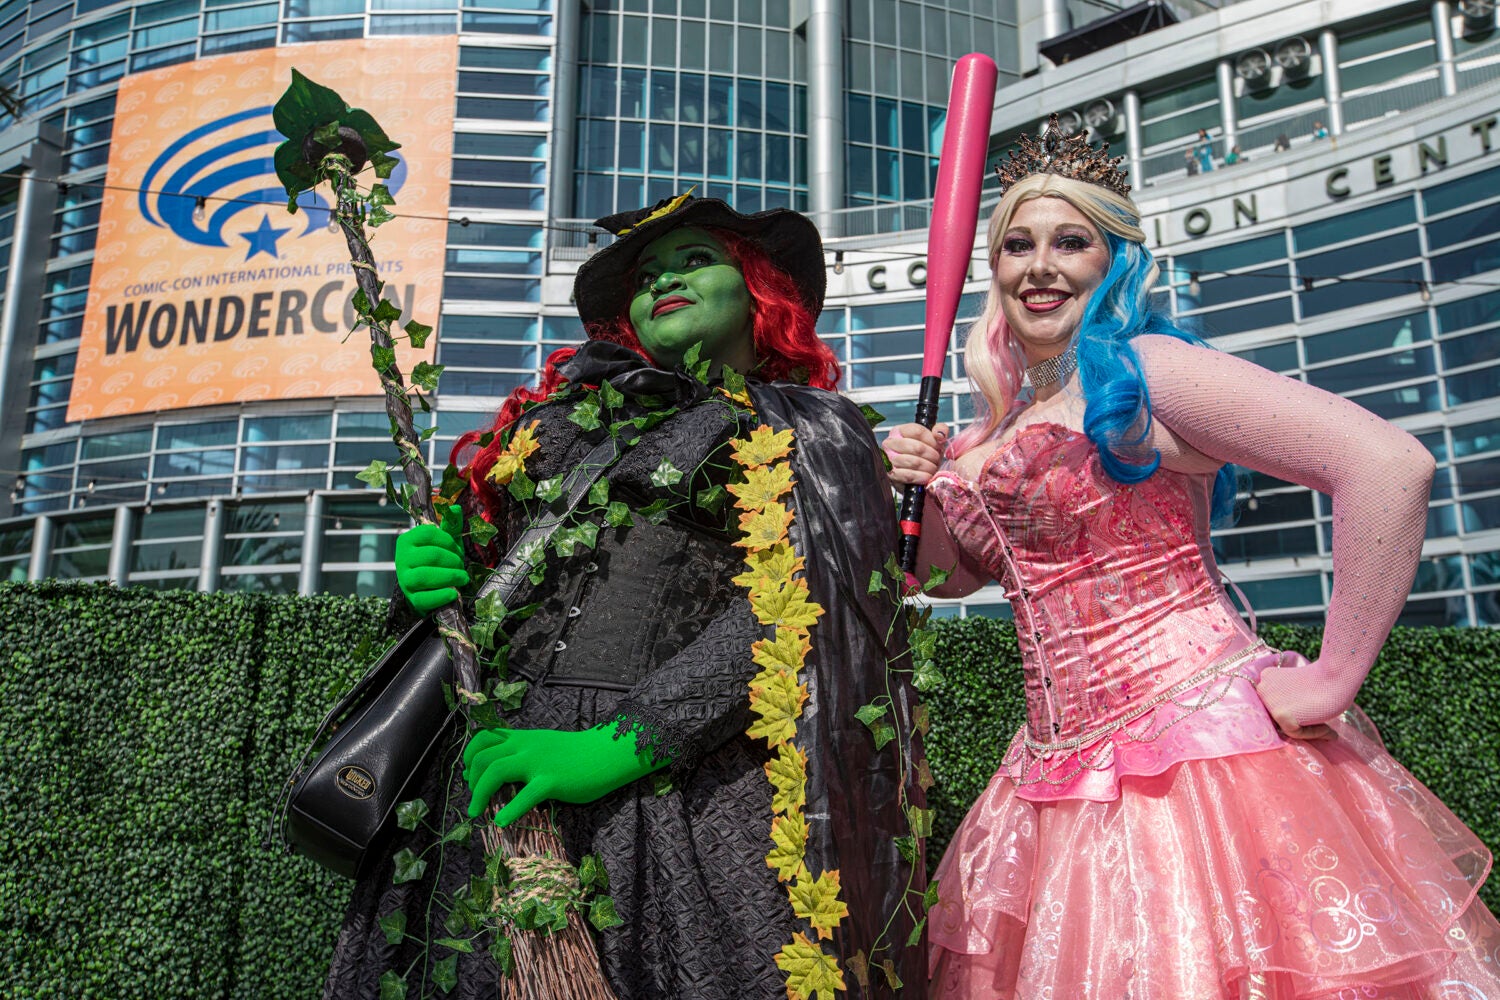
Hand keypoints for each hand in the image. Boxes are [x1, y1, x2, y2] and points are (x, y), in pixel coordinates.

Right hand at [394, 504, 469, 614]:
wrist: (432, 589)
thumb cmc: (440, 562)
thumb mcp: (447, 542)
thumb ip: (451, 526)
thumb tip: (455, 508)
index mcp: (407, 540)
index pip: (428, 533)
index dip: (448, 541)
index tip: (457, 549)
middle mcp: (401, 559)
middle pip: (431, 555)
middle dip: (453, 561)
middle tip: (462, 566)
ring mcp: (404, 580)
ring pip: (425, 576)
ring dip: (450, 576)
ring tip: (462, 578)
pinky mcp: (412, 599)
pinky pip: (425, 598)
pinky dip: (442, 595)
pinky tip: (454, 593)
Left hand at [462, 725, 661, 826]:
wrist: (606, 752)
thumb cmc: (575, 754)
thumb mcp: (543, 745)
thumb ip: (521, 752)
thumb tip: (498, 769)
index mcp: (522, 738)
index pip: (484, 738)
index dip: (469, 756)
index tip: (469, 775)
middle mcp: (525, 747)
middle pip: (483, 756)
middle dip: (471, 780)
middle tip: (473, 798)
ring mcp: (538, 763)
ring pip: (495, 771)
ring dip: (479, 794)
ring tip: (477, 812)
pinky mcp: (552, 781)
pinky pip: (524, 795)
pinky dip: (509, 810)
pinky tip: (502, 821)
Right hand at [883, 422, 948, 486]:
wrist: (915, 473)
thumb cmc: (923, 454)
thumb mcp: (933, 439)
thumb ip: (940, 430)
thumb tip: (940, 434)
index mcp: (899, 431)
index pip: (917, 431)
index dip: (932, 440)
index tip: (938, 446)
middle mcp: (890, 443)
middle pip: (917, 447)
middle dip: (931, 455)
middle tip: (937, 459)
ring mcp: (889, 459)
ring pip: (914, 462)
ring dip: (928, 467)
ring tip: (933, 468)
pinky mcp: (891, 474)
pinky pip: (908, 475)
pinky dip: (921, 476)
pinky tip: (927, 476)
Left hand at [1253, 651, 1334, 740]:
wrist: (1336, 675)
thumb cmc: (1326, 679)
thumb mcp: (1299, 686)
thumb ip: (1292, 699)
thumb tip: (1296, 720)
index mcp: (1267, 677)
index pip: (1278, 704)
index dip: (1298, 713)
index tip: (1314, 718)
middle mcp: (1262, 688)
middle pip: (1280, 715)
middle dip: (1302, 723)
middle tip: (1324, 727)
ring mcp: (1269, 702)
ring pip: (1287, 726)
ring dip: (1310, 731)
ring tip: (1330, 731)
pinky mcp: (1280, 715)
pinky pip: (1296, 733)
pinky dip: (1314, 733)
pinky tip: (1329, 731)